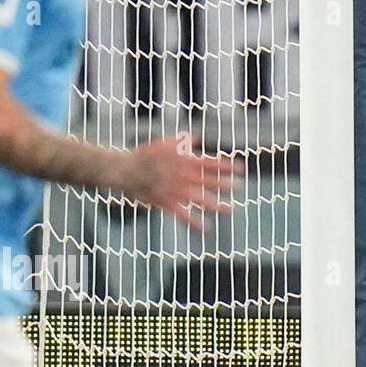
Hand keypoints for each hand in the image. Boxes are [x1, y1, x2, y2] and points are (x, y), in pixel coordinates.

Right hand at [121, 136, 239, 229]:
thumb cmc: (143, 155)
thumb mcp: (164, 143)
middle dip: (226, 184)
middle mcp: (184, 176)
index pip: (211, 163)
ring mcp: (176, 190)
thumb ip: (181, 142)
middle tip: (240, 187)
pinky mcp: (166, 203)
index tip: (241, 168)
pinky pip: (183, 214)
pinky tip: (206, 228)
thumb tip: (194, 138)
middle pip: (210, 181)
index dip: (227, 165)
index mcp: (185, 161)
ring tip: (231, 210)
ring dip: (216, 205)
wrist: (124, 170)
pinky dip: (195, 222)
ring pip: (201, 199)